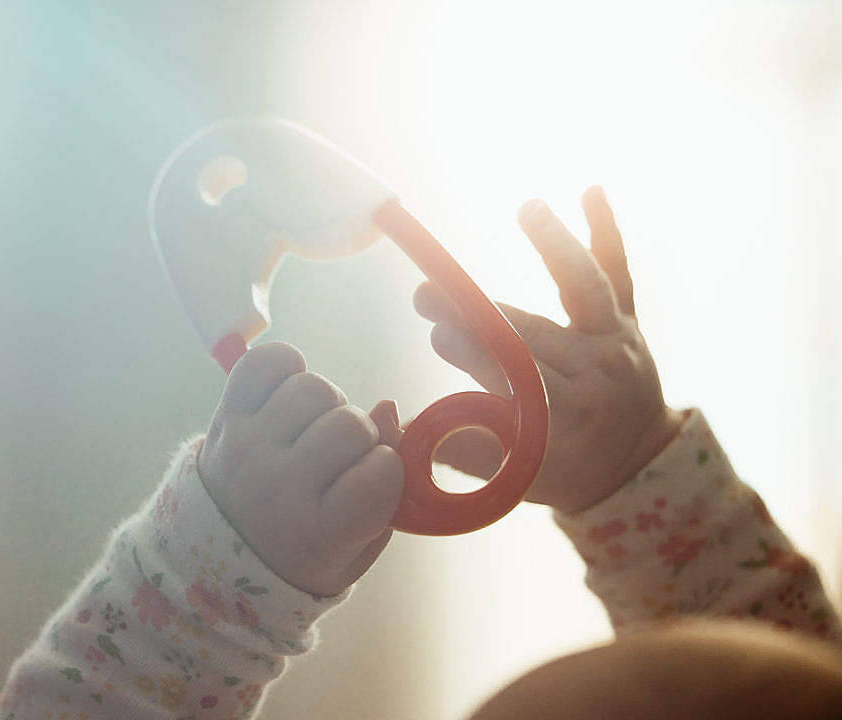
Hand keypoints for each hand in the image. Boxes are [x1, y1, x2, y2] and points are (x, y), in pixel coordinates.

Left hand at [197, 342, 404, 595]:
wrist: (218, 553)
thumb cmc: (303, 551)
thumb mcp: (355, 544)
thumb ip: (387, 487)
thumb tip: (387, 407)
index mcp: (318, 534)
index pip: (380, 473)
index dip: (388, 466)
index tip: (372, 478)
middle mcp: (278, 487)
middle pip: (350, 425)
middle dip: (360, 434)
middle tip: (341, 454)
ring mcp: (248, 447)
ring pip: (313, 388)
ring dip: (325, 403)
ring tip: (313, 427)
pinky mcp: (226, 417)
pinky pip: (265, 362)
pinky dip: (285, 367)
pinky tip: (288, 396)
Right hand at [400, 187, 683, 514]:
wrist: (634, 464)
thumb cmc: (561, 473)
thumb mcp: (512, 478)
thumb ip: (460, 449)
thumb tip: (398, 420)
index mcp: (572, 421)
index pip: (516, 381)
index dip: (476, 357)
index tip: (436, 334)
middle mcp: (601, 377)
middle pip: (533, 333)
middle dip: (477, 312)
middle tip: (427, 293)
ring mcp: (619, 343)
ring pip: (584, 289)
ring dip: (555, 246)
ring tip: (528, 209)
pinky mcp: (627, 320)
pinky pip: (618, 272)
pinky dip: (607, 230)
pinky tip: (591, 189)